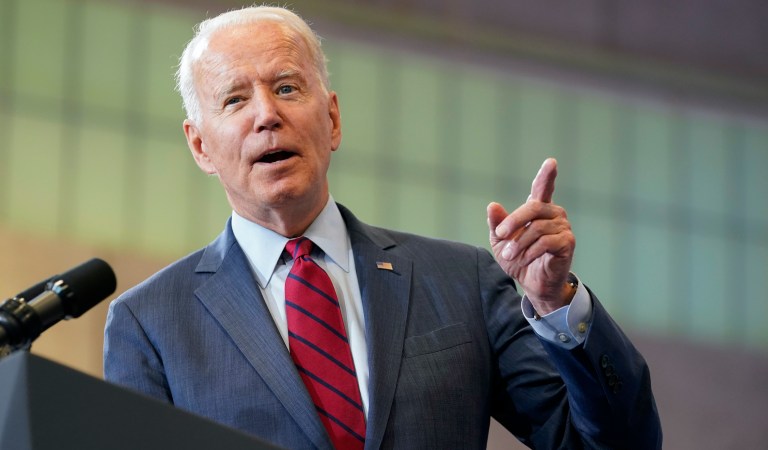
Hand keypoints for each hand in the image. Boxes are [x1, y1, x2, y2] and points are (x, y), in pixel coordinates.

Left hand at [487, 158, 575, 313]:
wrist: (532, 284)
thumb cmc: (518, 258)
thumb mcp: (501, 242)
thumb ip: (497, 224)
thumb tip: (493, 205)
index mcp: (538, 210)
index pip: (542, 188)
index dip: (547, 175)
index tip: (551, 162)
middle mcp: (553, 214)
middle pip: (533, 207)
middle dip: (514, 221)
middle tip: (500, 235)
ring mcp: (563, 227)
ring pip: (537, 228)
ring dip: (519, 243)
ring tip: (509, 255)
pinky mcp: (567, 243)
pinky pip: (546, 242)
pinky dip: (530, 251)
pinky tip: (523, 259)